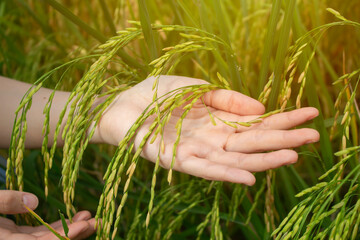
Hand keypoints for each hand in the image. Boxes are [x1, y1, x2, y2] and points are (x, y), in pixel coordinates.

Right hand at [0, 190, 95, 239]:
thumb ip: (6, 202)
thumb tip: (34, 201)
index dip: (64, 235)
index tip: (83, 225)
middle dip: (76, 234)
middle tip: (97, 222)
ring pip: (47, 238)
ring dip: (70, 228)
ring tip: (89, 217)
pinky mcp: (15, 236)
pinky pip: (40, 233)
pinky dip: (57, 226)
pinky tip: (73, 218)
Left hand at [94, 75, 319, 184]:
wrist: (121, 104)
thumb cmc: (156, 95)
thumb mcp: (197, 88)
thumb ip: (226, 98)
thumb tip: (262, 108)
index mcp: (217, 121)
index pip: (256, 124)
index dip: (282, 119)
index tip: (310, 114)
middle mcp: (211, 139)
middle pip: (251, 143)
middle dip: (282, 140)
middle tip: (313, 136)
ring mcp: (195, 151)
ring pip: (233, 160)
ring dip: (261, 160)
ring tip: (291, 156)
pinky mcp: (175, 160)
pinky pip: (204, 169)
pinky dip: (226, 174)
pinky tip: (248, 177)